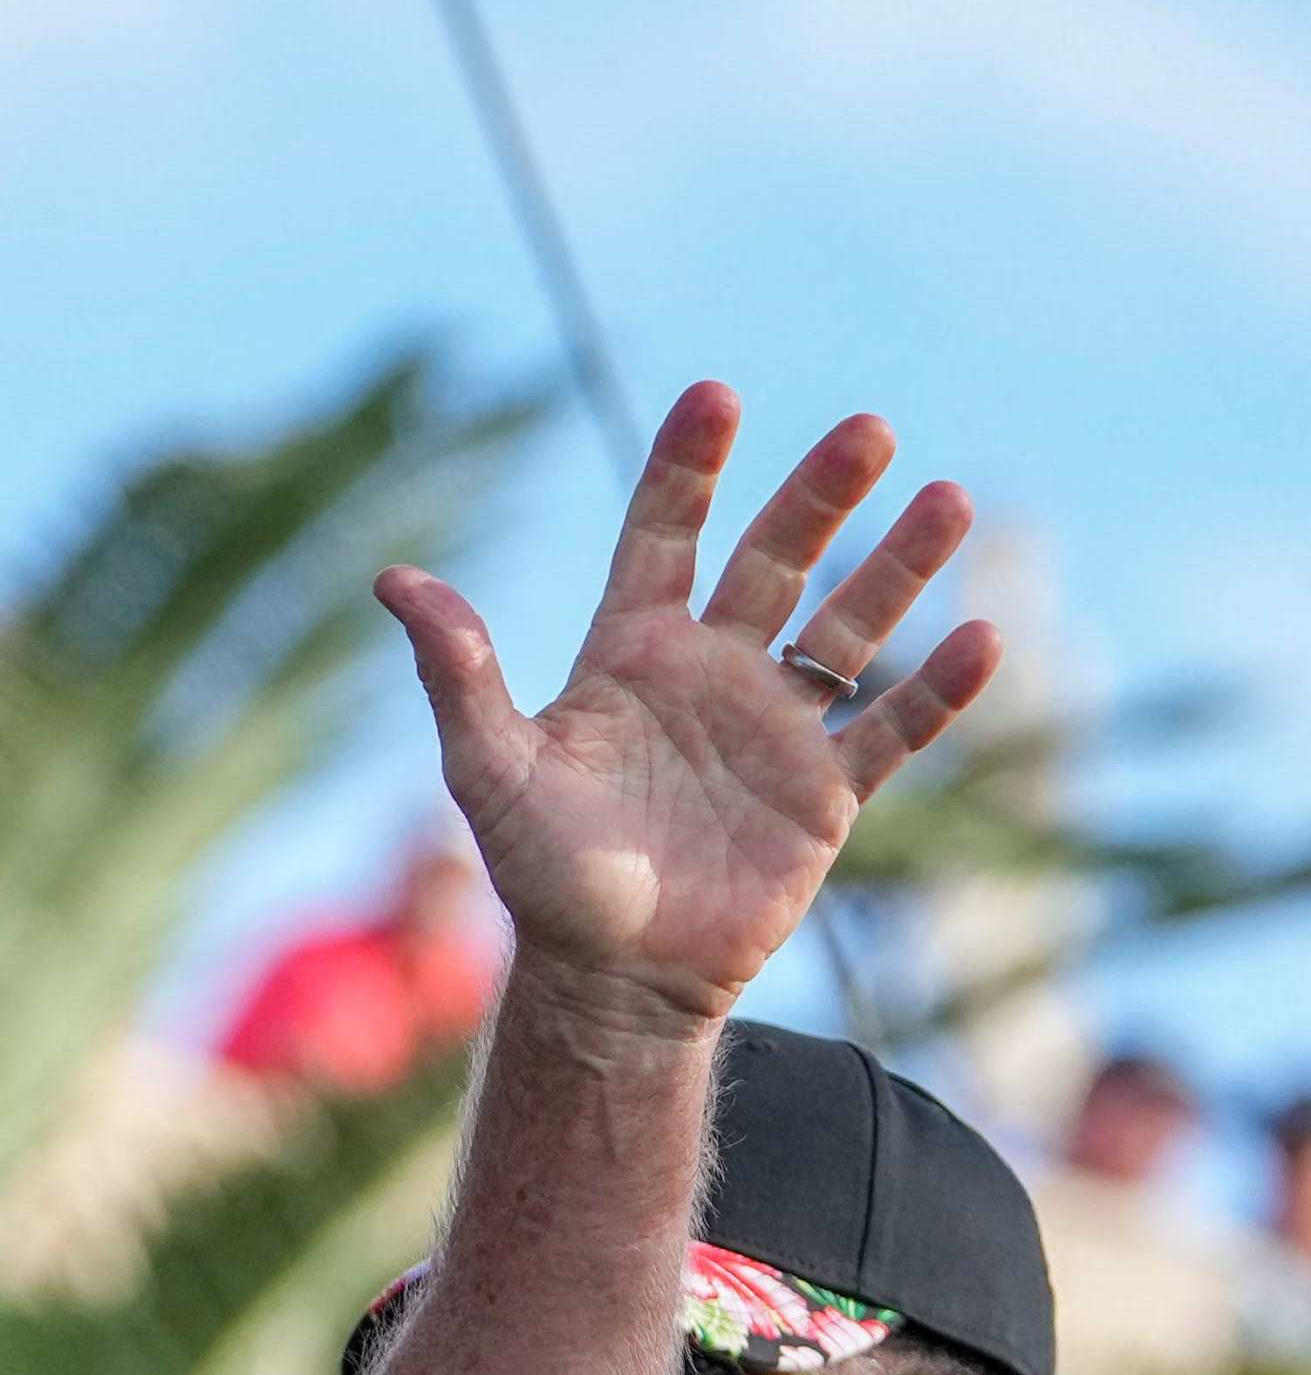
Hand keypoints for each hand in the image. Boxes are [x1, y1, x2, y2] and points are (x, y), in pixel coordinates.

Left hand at [379, 385, 999, 1025]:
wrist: (611, 979)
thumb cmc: (541, 874)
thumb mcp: (489, 768)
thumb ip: (457, 672)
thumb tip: (394, 580)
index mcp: (630, 654)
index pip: (662, 537)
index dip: (687, 468)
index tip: (716, 395)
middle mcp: (710, 676)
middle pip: (776, 563)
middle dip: (819, 497)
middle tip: (868, 429)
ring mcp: (773, 731)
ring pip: (849, 628)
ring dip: (898, 566)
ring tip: (948, 497)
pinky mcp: (824, 796)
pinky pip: (891, 730)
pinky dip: (936, 690)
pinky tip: (979, 636)